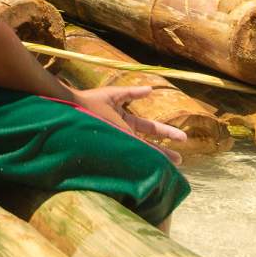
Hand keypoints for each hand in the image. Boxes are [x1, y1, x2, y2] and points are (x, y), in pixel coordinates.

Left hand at [72, 86, 186, 164]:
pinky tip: (157, 166)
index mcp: (125, 121)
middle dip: (165, 151)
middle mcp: (125, 133)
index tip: (182, 138)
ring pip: (143, 152)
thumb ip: (132, 92)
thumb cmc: (89, 101)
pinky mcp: (116, 147)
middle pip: (150, 144)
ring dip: (158, 159)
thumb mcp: (114, 95)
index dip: (166, 132)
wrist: (73, 108)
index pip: (150, 128)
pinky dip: (145, 159)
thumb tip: (150, 89)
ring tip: (174, 167)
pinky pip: (134, 154)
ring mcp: (121, 141)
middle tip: (180, 159)